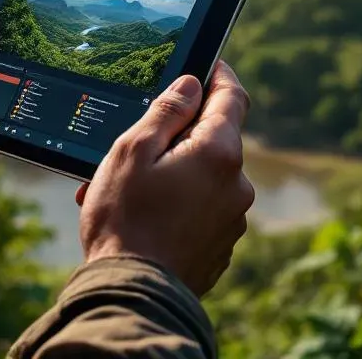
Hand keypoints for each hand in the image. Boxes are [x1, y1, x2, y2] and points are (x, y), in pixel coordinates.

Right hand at [76, 61, 254, 295]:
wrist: (132, 294)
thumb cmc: (125, 219)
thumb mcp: (133, 151)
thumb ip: (166, 111)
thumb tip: (192, 84)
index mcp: (218, 153)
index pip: (232, 97)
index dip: (219, 75)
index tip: (205, 65)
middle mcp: (237, 184)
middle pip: (213, 140)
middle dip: (177, 137)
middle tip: (133, 146)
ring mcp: (233, 219)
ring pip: (203, 178)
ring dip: (171, 176)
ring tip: (124, 192)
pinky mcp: (221, 246)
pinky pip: (201, 211)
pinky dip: (176, 206)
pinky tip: (140, 217)